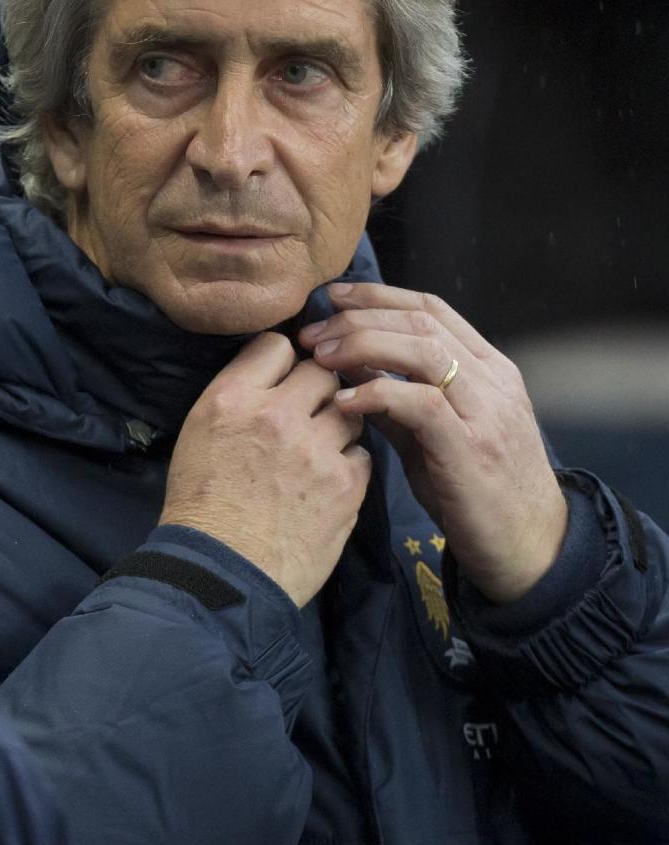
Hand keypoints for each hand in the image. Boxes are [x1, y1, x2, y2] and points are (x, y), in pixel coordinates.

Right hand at [160, 332, 370, 607]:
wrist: (221, 575)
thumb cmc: (200, 508)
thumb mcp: (198, 434)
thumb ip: (237, 396)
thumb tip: (271, 373)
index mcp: (232, 399)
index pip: (277, 345)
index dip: (284, 362)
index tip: (283, 379)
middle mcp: (277, 415)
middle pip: (323, 372)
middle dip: (318, 389)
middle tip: (308, 414)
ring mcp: (316, 449)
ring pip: (350, 410)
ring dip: (338, 425)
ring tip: (318, 451)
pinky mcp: (345, 484)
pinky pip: (362, 453)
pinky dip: (348, 464)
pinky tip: (328, 483)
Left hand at [299, 283, 566, 603]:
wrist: (532, 549)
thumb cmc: (480, 496)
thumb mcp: (437, 439)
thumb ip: (400, 404)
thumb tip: (350, 373)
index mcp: (489, 370)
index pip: (432, 308)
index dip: (378, 295)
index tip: (332, 297)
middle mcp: (493, 381)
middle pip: (421, 320)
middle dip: (359, 317)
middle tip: (312, 333)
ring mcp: (486, 412)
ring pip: (423, 350)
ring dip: (363, 345)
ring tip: (321, 358)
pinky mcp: (471, 448)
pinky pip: (420, 403)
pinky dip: (376, 394)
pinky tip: (343, 402)